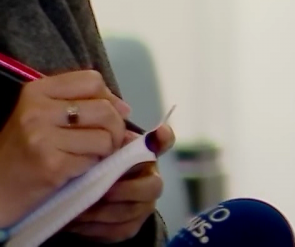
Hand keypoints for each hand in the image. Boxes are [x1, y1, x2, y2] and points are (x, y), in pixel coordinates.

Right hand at [0, 70, 130, 226]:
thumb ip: (81, 104)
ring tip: (90, 155)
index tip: (111, 113)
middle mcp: (38, 111)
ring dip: (106, 150)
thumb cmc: (23, 151)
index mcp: (36, 91)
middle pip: (105, 109)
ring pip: (105, 137)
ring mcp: (43, 139)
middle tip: (108, 141)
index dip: (110, 97)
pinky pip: (94, 160)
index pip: (92, 80)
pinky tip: (77, 169)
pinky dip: (93, 167)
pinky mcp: (52, 166)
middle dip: (116, 128)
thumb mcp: (42, 116)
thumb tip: (125, 108)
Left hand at [64, 123, 175, 243]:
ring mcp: (144, 206)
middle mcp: (152, 180)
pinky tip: (78, 221)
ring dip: (102, 210)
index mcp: (145, 156)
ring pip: (129, 211)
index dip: (163, 139)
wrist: (91, 202)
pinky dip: (95, 227)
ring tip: (78, 207)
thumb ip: (106, 136)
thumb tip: (116, 117)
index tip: (160, 132)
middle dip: (124, 190)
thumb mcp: (98, 151)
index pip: (163, 143)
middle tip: (100, 190)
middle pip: (152, 186)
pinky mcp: (130, 227)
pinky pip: (117, 230)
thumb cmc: (96, 168)